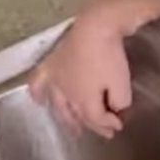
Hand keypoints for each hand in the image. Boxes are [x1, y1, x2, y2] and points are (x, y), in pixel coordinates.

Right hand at [29, 14, 131, 136]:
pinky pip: (38, 83)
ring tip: (72, 128)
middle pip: (79, 115)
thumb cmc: (110, 57)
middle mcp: (66, 95)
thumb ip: (119, 103)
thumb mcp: (122, 85)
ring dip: (66, 118)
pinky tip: (38, 99)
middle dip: (91, 125)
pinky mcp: (51, 64)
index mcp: (84, 101)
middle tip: (103, 132)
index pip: (95, 119)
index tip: (119, 125)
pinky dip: (37, 94)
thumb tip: (115, 108)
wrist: (96, 27)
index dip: (107, 124)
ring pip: (58, 105)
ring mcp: (56, 80)